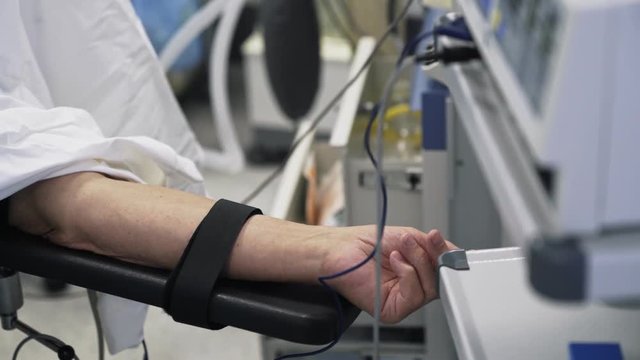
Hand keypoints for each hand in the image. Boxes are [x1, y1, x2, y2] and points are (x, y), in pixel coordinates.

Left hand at [321, 226, 455, 323]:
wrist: (342, 248)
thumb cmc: (366, 244)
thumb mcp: (409, 237)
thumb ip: (432, 247)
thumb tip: (454, 254)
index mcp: (417, 272)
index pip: (441, 270)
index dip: (446, 256)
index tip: (439, 239)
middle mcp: (411, 288)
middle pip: (440, 280)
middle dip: (434, 257)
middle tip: (426, 240)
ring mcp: (402, 300)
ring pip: (430, 288)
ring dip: (419, 261)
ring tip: (403, 246)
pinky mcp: (393, 310)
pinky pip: (414, 295)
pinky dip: (407, 273)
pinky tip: (396, 260)